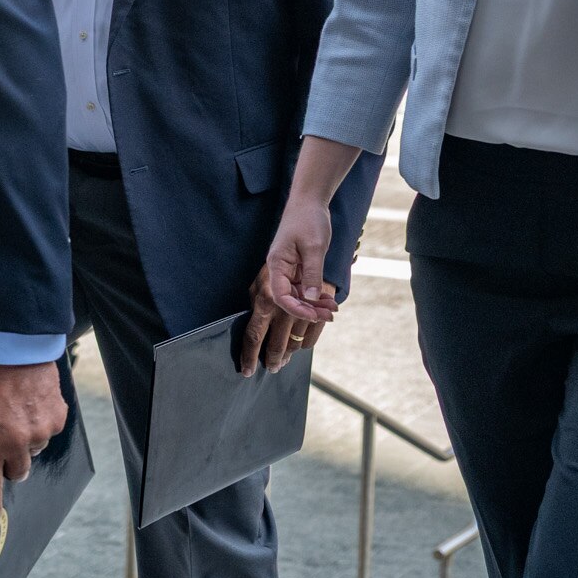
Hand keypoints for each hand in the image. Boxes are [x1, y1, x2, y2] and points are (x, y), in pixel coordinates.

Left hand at [0, 357, 70, 518]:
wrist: (14, 349)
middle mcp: (18, 443)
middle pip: (18, 472)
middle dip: (10, 462)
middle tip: (4, 440)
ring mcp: (41, 432)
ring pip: (34, 450)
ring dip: (26, 439)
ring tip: (18, 412)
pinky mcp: (57, 419)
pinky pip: (48, 431)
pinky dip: (39, 422)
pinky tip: (30, 404)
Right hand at [247, 198, 337, 371]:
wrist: (306, 206)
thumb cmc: (308, 223)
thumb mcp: (315, 246)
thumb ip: (311, 274)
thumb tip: (311, 300)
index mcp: (274, 270)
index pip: (281, 300)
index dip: (300, 312)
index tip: (320, 315)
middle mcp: (268, 280)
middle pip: (258, 320)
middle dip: (261, 348)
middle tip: (266, 370)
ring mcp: (272, 282)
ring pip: (270, 318)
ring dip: (279, 338)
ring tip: (282, 362)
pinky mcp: (281, 282)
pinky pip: (281, 309)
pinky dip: (292, 322)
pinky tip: (294, 337)